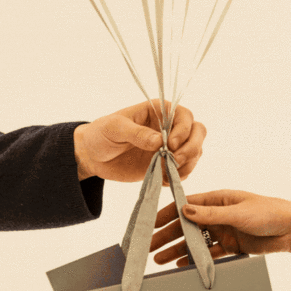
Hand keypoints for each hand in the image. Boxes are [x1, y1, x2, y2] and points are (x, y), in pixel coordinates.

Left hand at [73, 99, 205, 183]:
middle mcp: (169, 127)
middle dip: (192, 147)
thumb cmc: (101, 134)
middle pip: (197, 132)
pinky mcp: (166, 164)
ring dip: (187, 164)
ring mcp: (170, 147)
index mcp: (159, 111)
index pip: (185, 116)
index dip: (183, 130)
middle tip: (175, 161)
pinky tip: (162, 180)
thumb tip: (159, 141)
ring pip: (195, 152)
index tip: (170, 144)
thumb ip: (137, 133)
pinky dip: (179, 176)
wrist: (93, 156)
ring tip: (167, 173)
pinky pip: (184, 170)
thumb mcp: (114, 128)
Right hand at [150, 189, 290, 265]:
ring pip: (195, 241)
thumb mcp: (237, 212)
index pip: (186, 205)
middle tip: (150, 248)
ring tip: (160, 260)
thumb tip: (185, 210)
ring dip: (177, 250)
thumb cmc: (268, 212)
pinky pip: (209, 254)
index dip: (167, 214)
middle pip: (186, 226)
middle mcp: (217, 214)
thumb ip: (211, 213)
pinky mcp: (231, 246)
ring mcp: (223, 231)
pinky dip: (195, 260)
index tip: (151, 224)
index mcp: (217, 200)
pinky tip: (182, 266)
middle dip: (167, 236)